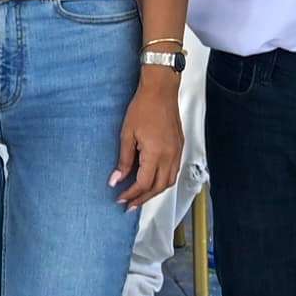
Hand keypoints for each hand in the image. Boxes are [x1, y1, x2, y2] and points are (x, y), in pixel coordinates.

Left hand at [110, 77, 183, 207]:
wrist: (161, 91)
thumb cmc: (144, 107)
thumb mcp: (127, 134)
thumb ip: (123, 160)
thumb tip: (116, 179)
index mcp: (155, 154)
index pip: (143, 183)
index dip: (131, 194)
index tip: (120, 198)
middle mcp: (169, 156)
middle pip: (158, 188)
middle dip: (142, 199)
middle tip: (129, 205)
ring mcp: (177, 152)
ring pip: (168, 182)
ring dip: (154, 192)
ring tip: (140, 197)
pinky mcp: (179, 147)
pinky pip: (174, 172)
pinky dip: (163, 181)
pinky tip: (153, 181)